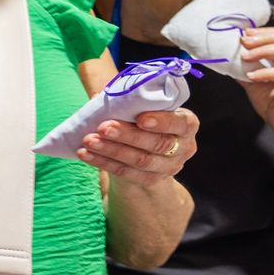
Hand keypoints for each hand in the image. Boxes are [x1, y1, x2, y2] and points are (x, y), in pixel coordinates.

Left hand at [77, 109, 198, 184]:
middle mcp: (184, 147)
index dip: (162, 121)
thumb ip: (133, 99)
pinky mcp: (151, 180)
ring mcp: (169, 167)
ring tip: (89, 140)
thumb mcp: (146, 107)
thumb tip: (101, 94)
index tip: (140, 118)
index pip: (180, 123)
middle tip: (103, 127)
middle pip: (156, 144)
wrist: (147, 150)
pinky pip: (126, 173)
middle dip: (127, 135)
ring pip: (140, 160)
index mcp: (187, 123)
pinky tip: (86, 154)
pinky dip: (104, 162)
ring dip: (111, 150)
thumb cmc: (145, 118)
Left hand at [236, 28, 273, 150]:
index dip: (266, 32)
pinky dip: (266, 73)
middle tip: (244, 41)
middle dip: (264, 37)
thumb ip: (249, 67)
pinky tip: (252, 76)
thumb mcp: (257, 82)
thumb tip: (229, 55)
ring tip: (245, 56)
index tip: (245, 34)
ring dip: (264, 50)